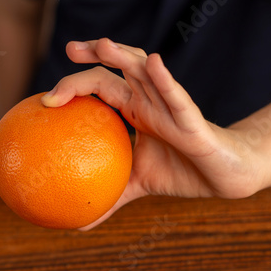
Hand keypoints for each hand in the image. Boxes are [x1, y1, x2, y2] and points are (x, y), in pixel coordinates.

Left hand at [41, 38, 264, 229]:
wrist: (223, 177)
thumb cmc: (181, 171)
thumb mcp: (136, 185)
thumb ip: (109, 198)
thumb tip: (76, 224)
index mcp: (135, 110)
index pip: (101, 87)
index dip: (75, 85)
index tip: (47, 100)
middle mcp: (150, 101)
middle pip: (120, 68)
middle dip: (96, 53)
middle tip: (70, 49)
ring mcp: (170, 105)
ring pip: (146, 73)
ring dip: (124, 56)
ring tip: (101, 45)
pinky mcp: (193, 119)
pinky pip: (177, 98)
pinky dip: (165, 81)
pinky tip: (153, 65)